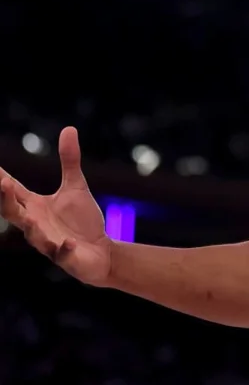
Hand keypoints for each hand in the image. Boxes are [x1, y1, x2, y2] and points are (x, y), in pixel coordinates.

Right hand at [0, 127, 111, 285]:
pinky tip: (69, 243)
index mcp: (34, 206)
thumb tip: (69, 128)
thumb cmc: (82, 220)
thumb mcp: (76, 187)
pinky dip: (64, 248)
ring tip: (32, 218)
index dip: (0, 179)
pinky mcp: (67, 257)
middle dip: (6, 200)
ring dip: (32, 228)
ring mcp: (49, 242)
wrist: (102, 251)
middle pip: (14, 213)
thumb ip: (69, 161)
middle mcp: (36, 224)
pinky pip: (62, 254)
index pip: (12, 191)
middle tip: (3, 184)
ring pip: (34, 236)